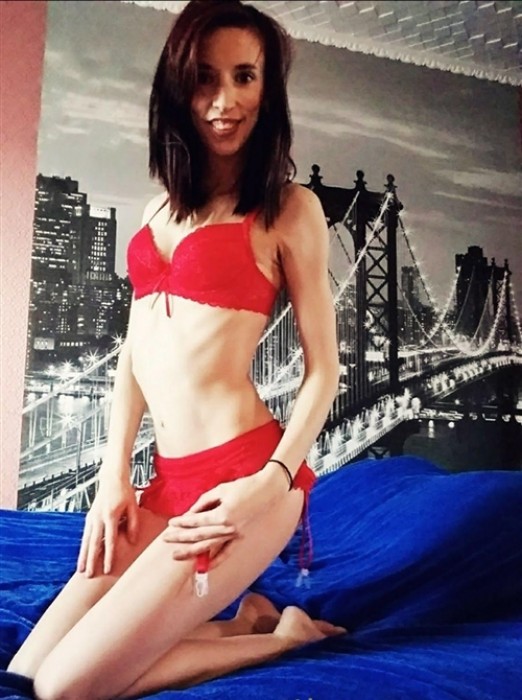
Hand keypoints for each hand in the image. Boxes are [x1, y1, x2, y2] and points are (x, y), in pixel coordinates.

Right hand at [77, 471, 138, 577]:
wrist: (112, 478)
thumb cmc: (125, 492)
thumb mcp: (133, 506)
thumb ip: (133, 524)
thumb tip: (132, 542)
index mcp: (111, 516)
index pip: (110, 541)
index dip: (109, 556)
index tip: (108, 570)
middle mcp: (98, 518)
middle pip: (94, 543)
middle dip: (92, 561)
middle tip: (89, 576)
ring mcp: (92, 517)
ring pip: (86, 540)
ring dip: (83, 556)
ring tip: (81, 571)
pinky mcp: (89, 517)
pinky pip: (85, 535)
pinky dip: (83, 547)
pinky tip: (82, 556)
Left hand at [162, 470, 281, 566]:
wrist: (268, 490)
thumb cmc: (246, 486)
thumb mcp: (221, 490)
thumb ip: (204, 502)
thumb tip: (191, 512)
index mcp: (222, 514)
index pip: (196, 521)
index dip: (182, 522)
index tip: (171, 523)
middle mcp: (227, 527)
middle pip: (198, 536)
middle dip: (180, 538)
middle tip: (166, 539)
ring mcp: (234, 534)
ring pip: (208, 546)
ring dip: (191, 552)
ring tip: (177, 555)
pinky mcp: (240, 537)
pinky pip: (226, 552)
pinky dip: (215, 561)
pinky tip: (204, 566)